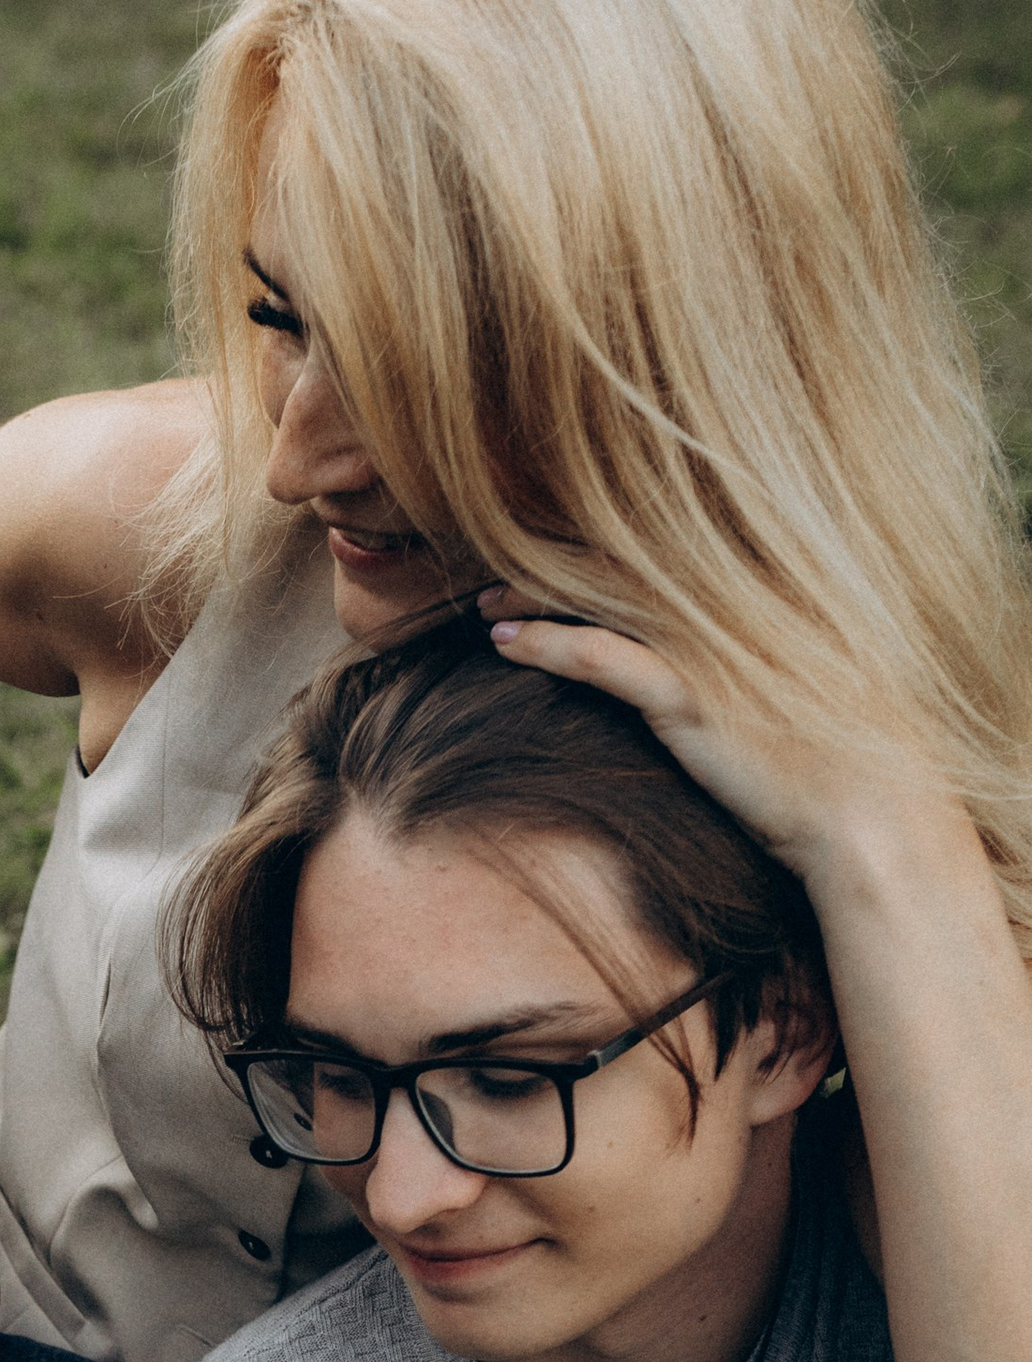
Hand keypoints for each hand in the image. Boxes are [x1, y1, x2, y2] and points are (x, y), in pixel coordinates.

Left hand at [479, 591, 951, 887]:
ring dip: (535, 595)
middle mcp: (740, 598)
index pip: (666, 547)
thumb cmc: (852, 763)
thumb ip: (772, 650)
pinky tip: (507, 643)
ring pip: (601, 596)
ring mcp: (713, 641)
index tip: (562, 554)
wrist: (875, 815)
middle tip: (504, 575)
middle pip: (626, 559)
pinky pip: (599, 656)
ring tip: (487, 604)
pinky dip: (547, 644)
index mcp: (771, 585)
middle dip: (556, 560)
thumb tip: (736, 654)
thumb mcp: (816, 685)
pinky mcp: (690, 692)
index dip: (607, 546)